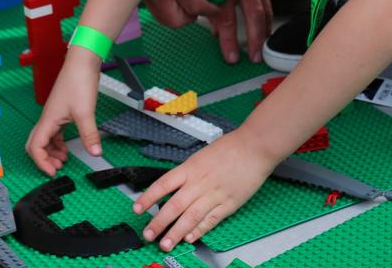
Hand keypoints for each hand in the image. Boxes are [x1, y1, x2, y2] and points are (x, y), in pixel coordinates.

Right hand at [25, 47, 101, 175]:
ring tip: (64, 160)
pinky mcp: (62, 110)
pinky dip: (59, 142)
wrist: (82, 62)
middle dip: (44, 158)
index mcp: (48, 120)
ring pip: (46, 138)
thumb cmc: (78, 81)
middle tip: (57, 169)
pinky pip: (55, 132)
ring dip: (52, 151)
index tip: (53, 172)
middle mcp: (47, 118)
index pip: (35, 147)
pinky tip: (68, 147)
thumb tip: (95, 153)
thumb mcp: (85, 112)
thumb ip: (89, 134)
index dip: (41, 162)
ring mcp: (54, 114)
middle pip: (36, 143)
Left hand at [133, 130, 273, 250]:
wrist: (254, 147)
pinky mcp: (229, 204)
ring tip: (165, 243)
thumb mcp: (201, 156)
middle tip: (148, 234)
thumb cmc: (229, 148)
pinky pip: (211, 220)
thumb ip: (188, 173)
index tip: (137, 208)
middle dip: (159, 222)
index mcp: (190, 168)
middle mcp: (199, 183)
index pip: (163, 184)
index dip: (148, 198)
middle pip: (174, 205)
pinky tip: (189, 238)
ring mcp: (214, 195)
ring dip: (176, 232)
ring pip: (190, 217)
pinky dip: (199, 230)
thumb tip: (174, 189)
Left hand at [200, 0, 272, 62]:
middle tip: (253, 59)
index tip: (229, 56)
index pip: (227, 15)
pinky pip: (267, 2)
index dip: (228, 38)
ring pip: (266, 11)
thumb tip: (212, 26)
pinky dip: (266, 18)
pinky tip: (264, 30)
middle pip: (254, 16)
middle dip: (256, 40)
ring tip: (261, 50)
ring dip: (264, 32)